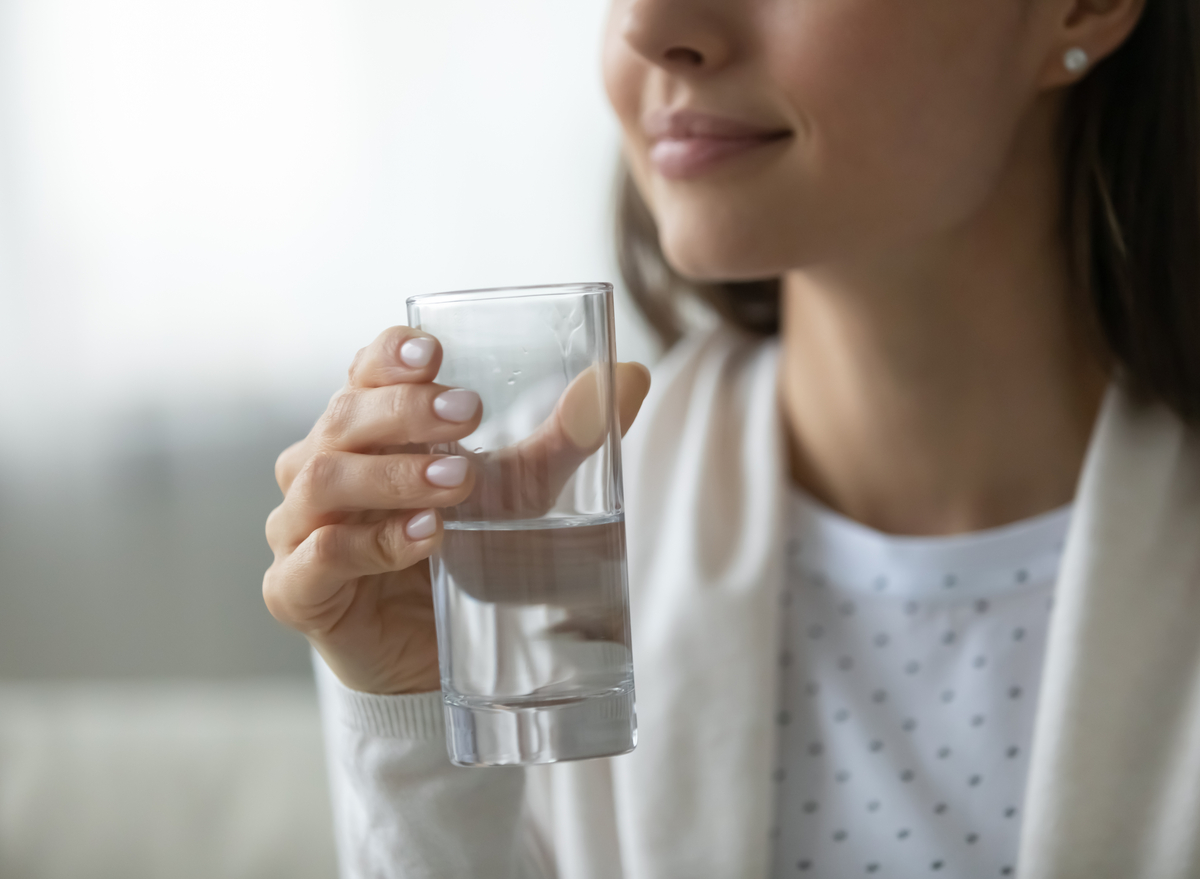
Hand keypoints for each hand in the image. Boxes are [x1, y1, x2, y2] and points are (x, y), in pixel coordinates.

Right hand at [263, 326, 649, 694]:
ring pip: (325, 479)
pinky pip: (319, 556)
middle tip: (470, 415)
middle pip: (344, 417)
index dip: (389, 356)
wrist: (437, 656)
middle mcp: (321, 467)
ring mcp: (300, 528)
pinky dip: (371, 543)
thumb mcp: (524, 492)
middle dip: (406, 411)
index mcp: (366, 430)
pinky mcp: (298, 589)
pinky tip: (426, 538)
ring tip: (459, 483)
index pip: (364, 372)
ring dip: (394, 475)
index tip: (434, 352)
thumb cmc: (469, 554)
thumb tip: (635, 375)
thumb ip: (569, 437)